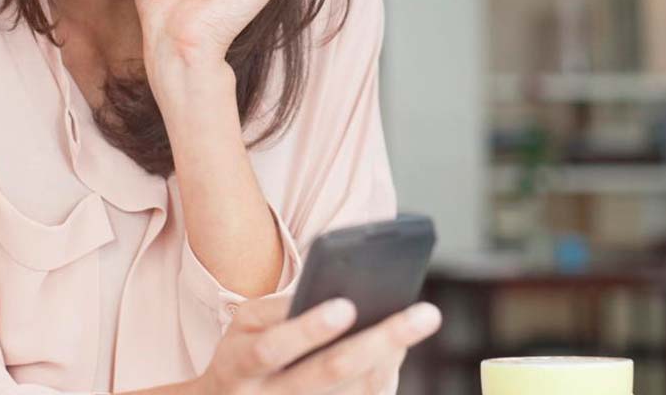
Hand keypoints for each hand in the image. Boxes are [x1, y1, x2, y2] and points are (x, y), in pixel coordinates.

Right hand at [193, 297, 440, 394]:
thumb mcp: (245, 325)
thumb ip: (279, 307)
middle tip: (425, 313)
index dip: (308, 330)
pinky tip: (399, 350)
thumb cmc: (245, 352)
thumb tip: (335, 287)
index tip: (347, 306)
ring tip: (419, 320)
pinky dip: (384, 378)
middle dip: (379, 341)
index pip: (272, 349)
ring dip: (390, 358)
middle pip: (326, 373)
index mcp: (239, 367)